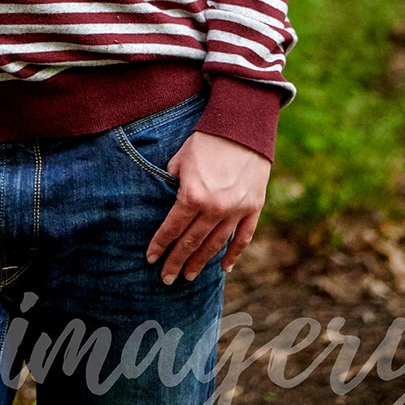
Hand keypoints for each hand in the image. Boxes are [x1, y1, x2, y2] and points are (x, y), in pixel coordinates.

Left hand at [145, 131, 269, 284]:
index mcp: (192, 195)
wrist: (243, 126)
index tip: (151, 259)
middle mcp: (214, 209)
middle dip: (177, 261)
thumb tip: (169, 199)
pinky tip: (223, 268)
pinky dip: (233, 255)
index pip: (172, 228)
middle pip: (191, 242)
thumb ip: (173, 182)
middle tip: (166, 278)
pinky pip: (243, 238)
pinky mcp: (253, 208)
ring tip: (188, 275)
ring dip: (200, 262)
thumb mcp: (181, 158)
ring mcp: (236, 211)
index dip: (160, 244)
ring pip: (215, 245)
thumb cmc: (207, 139)